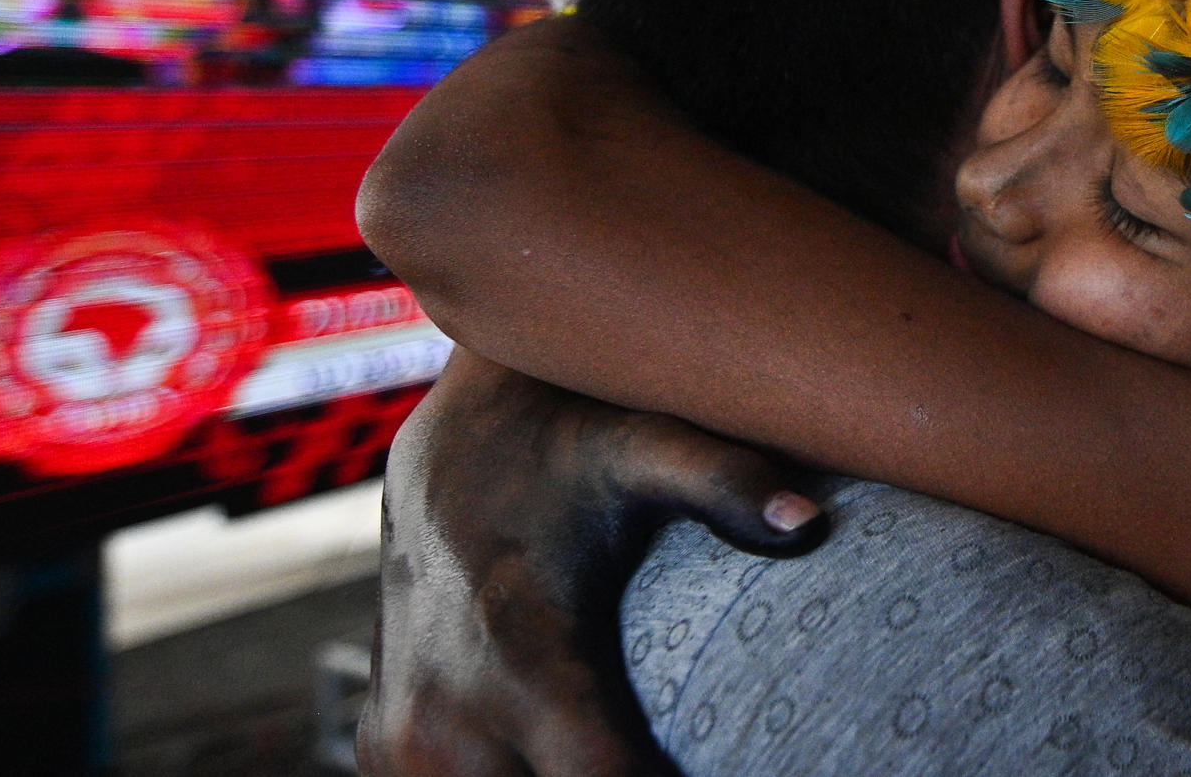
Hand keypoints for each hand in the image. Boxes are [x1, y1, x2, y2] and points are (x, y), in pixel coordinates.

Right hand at [357, 348, 825, 776]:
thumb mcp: (643, 448)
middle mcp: (445, 717)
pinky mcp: (381, 750)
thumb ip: (723, 482)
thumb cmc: (565, 451)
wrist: (444, 446)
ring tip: (631, 748)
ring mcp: (402, 743)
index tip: (724, 761)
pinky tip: (552, 751)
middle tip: (683, 749)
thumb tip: (809, 523)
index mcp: (517, 657)